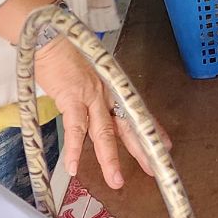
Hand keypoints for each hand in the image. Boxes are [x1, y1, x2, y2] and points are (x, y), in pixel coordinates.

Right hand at [34, 36, 151, 192]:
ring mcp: (92, 95)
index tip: (165, 146)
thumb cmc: (66, 55)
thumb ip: (95, 94)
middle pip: (128, 126)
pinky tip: (73, 167)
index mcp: (113, 87)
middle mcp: (108, 92)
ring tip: (115, 181)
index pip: (137, 112)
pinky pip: (76, 128)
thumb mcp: (89, 75)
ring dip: (109, 159)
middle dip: (142, 150)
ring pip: (104, 132)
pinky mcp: (73, 98)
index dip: (152, 130)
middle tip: (153, 169)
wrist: (52, 37)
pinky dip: (73, 149)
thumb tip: (96, 112)